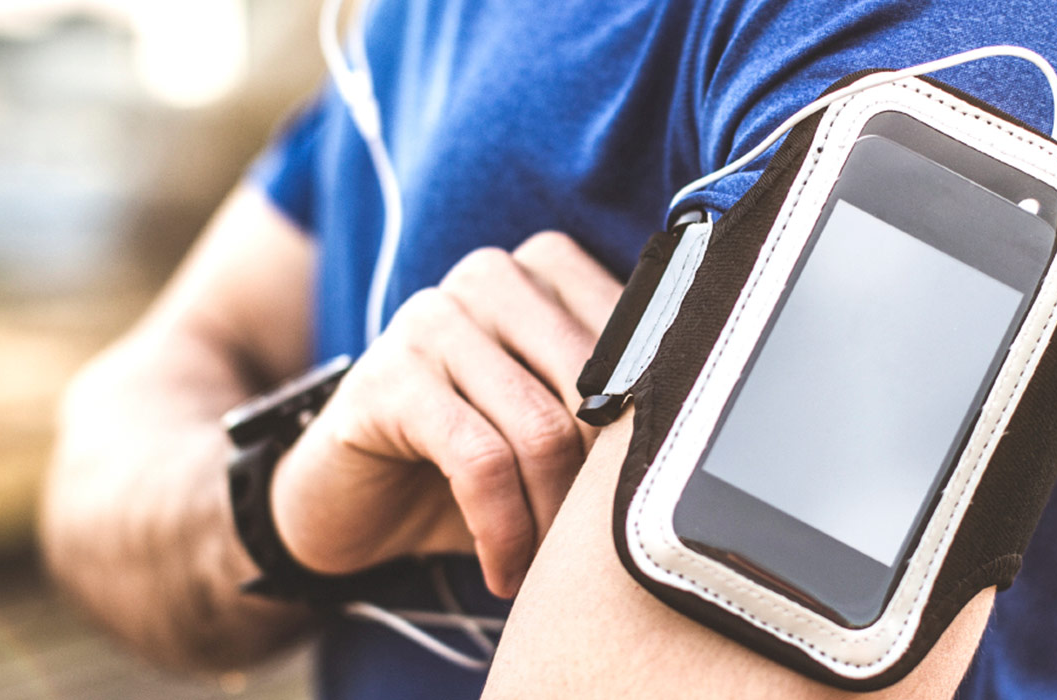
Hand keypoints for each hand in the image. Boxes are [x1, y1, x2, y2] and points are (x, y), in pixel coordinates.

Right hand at [271, 232, 623, 596]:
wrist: (345, 500)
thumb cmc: (467, 464)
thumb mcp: (551, 431)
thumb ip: (615, 410)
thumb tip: (711, 438)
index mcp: (545, 267)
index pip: (639, 337)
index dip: (650, 430)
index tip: (646, 500)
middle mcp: (491, 275)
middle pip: (598, 385)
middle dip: (602, 485)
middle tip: (596, 551)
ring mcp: (432, 317)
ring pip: (543, 428)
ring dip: (552, 522)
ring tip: (545, 569)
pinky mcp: (388, 377)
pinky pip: (480, 461)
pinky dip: (503, 531)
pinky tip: (503, 570)